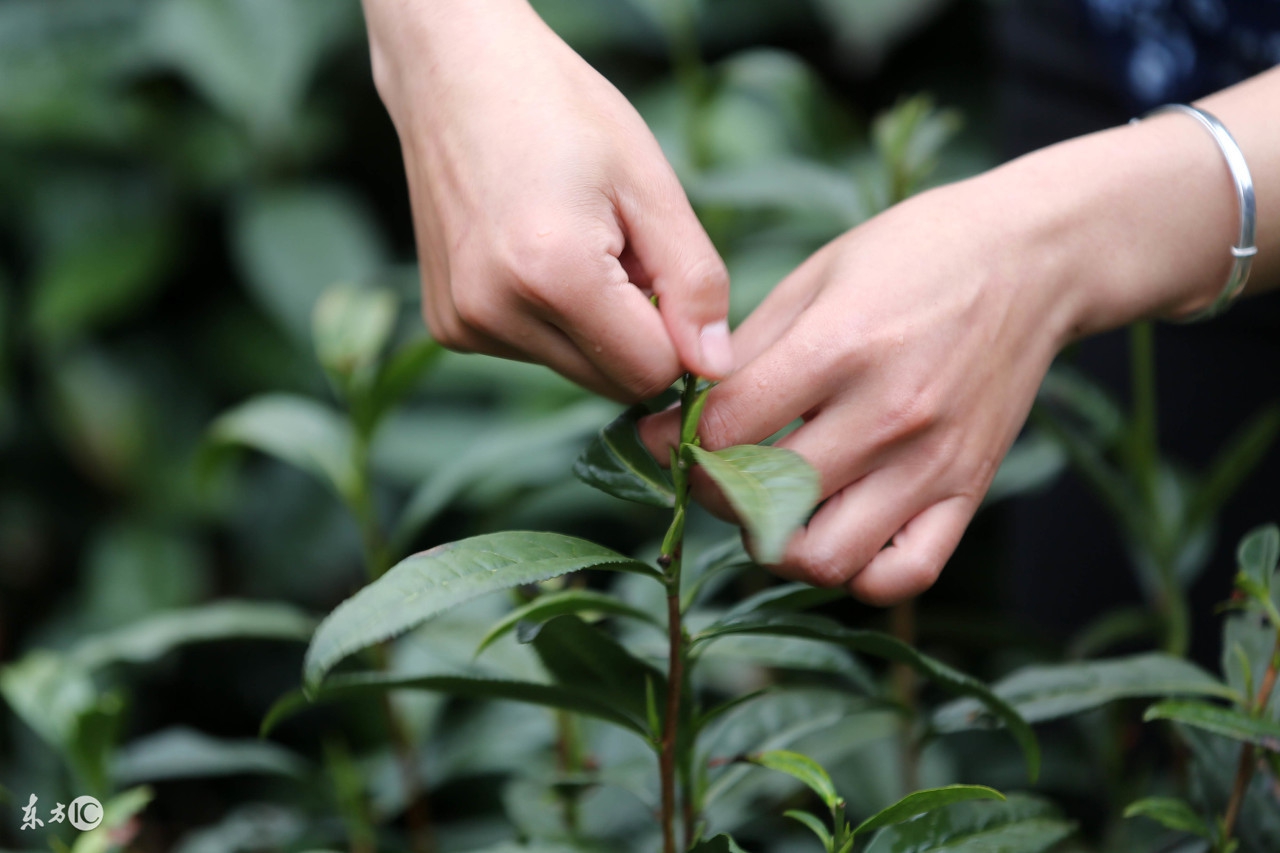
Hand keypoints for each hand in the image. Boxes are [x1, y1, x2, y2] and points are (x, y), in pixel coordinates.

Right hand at [362, 0, 731, 399]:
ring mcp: (463, 325)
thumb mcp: (650, 185)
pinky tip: (534, 253)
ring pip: (574, 370)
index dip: (676, 330)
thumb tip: (715, 369)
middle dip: (633, 330)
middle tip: (617, 247)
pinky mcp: (448, 328)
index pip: (650, 371)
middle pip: (610, 382)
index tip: (661, 268)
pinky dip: (550, 318)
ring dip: (592, 324)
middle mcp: (495, 313)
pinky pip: (532, 353)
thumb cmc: (563, 112)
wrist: (456, 74)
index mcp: (553, 274)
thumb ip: (694, 283)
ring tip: (571, 240)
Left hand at [643, 179, 1080, 603]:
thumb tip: (682, 405)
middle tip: (711, 469)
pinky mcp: (969, 489)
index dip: (671, 441)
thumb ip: (750, 346)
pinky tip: (837, 530)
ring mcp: (933, 463)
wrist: (1032, 259)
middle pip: (763, 503)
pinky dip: (859, 573)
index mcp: (841, 347)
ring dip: (778, 545)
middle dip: (713, 492)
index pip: (726, 430)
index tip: (659, 436)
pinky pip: (905, 575)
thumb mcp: (818, 275)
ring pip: (826, 559)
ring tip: (771, 507)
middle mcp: (888, 415)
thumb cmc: (915, 255)